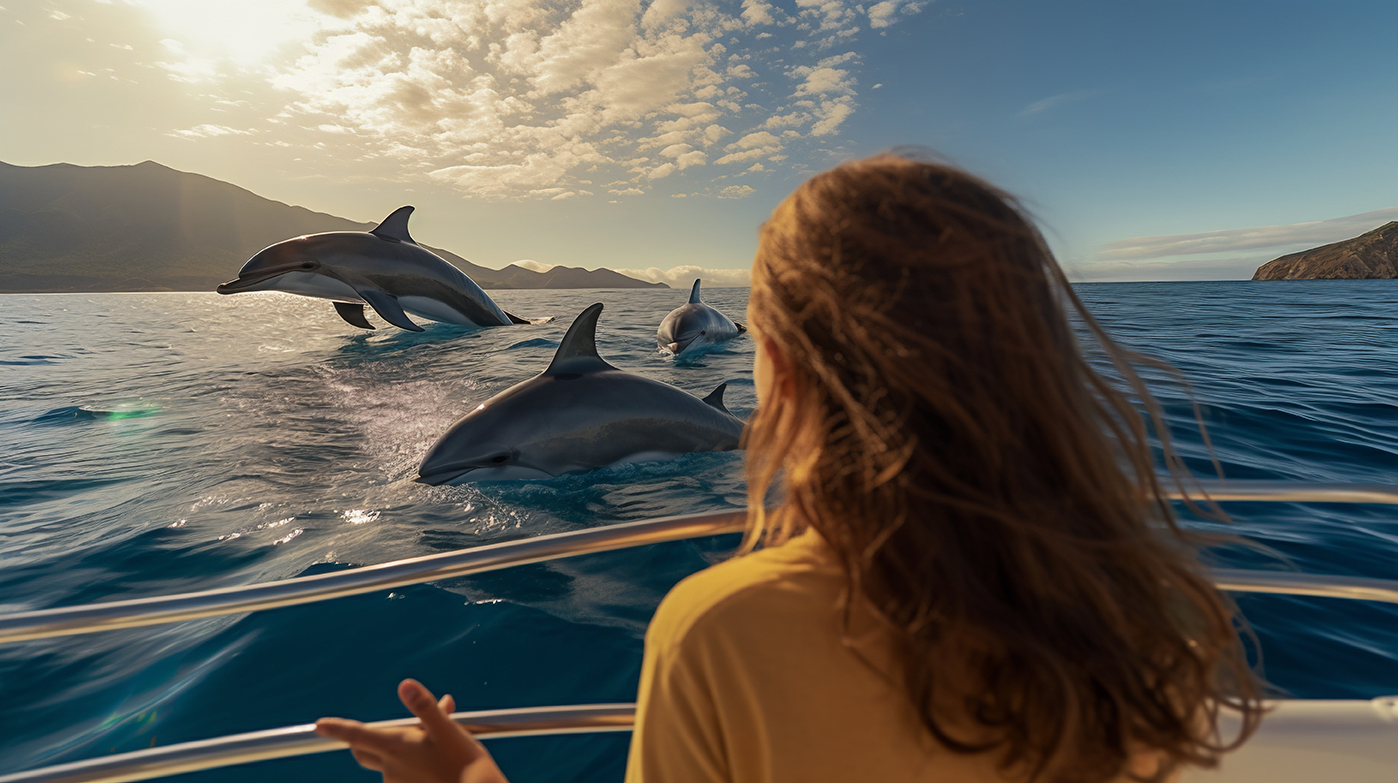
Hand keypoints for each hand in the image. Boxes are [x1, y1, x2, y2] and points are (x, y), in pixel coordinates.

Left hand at [316, 678, 507, 782]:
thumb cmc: (464, 762)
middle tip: (391, 727)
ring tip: (437, 739)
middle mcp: (391, 767)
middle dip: (366, 738)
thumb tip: (404, 684)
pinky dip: (414, 761)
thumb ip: (424, 706)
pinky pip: (402, 774)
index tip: (320, 725)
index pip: (357, 735)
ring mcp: (398, 782)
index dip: (337, 728)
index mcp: (396, 747)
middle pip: (364, 750)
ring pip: (388, 761)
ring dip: (402, 748)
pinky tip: (438, 757)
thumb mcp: (448, 729)